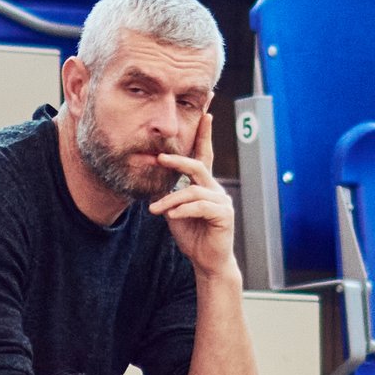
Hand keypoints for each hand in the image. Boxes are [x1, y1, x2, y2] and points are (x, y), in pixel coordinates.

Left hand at [145, 110, 235, 278]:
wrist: (206, 261)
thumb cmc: (192, 235)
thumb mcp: (173, 211)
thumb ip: (167, 194)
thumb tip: (150, 179)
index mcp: (204, 185)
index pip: (204, 155)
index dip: (205, 135)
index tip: (206, 113)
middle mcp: (216, 189)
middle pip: (198, 166)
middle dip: (178, 161)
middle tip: (159, 158)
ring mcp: (222, 201)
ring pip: (193, 191)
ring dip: (171, 200)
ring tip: (156, 211)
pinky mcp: (224, 215)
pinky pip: (199, 206)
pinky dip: (182, 211)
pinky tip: (171, 217)